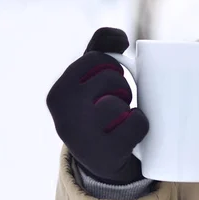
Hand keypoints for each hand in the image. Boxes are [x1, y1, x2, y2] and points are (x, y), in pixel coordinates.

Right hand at [47, 28, 148, 183]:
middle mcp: (63, 115)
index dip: (110, 67)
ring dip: (129, 106)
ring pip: (121, 101)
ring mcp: (83, 137)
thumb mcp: (89, 79)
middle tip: (115, 102)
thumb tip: (121, 37)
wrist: (101, 162)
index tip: (107, 81)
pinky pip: (137, 122)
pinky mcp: (106, 153)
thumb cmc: (96, 109)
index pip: (96, 58)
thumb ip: (100, 48)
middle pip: (111, 76)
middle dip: (121, 86)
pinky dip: (141, 124)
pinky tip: (128, 133)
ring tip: (120, 118)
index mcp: (58, 94)